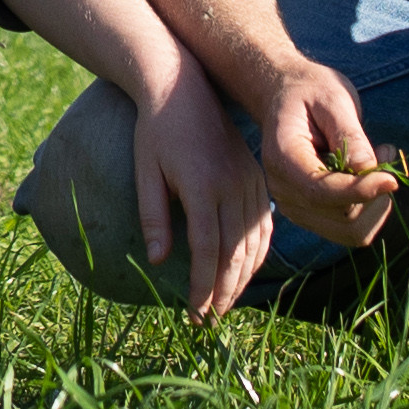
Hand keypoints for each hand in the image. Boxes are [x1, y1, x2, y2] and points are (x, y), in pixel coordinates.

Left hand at [127, 74, 282, 314]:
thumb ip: (153, 216)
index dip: (201, 287)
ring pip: (254, 242)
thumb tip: (157, 261)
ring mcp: (249, 180)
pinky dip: (257, 253)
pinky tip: (245, 271)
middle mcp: (233, 186)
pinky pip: (264, 224)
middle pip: (235, 253)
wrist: (183, 87)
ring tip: (224, 304)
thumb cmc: (155, 131)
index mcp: (203, 187)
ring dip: (242, 278)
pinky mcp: (256, 176)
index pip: (207, 251)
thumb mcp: (145, 172)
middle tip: (208, 322)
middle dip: (223, 292)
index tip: (194, 315)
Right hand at [255, 59, 401, 247]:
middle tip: (384, 152)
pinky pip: (351, 228)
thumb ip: (351, 136)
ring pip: (352, 231)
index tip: (392, 179)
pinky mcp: (310, 215)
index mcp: (282, 159)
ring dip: (376, 201)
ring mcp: (295, 207)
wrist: (284, 97)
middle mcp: (283, 191)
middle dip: (375, 194)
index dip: (361, 190)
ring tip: (378, 160)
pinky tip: (369, 175)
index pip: (322, 192)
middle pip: (343, 219)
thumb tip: (371, 172)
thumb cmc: (311, 92)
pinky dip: (370, 206)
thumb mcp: (333, 100)